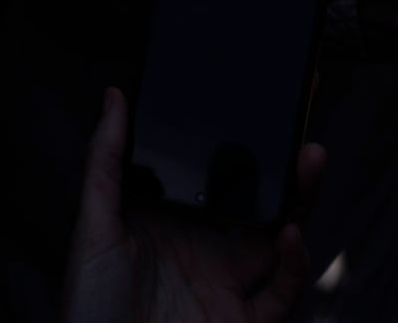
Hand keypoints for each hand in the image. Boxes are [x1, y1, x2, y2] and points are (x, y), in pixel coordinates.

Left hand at [66, 94, 317, 322]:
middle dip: (288, 162)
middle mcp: (208, 248)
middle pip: (262, 198)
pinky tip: (289, 236)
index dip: (246, 141)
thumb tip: (114, 97)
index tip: (263, 101)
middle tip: (301, 125)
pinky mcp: (244, 321)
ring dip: (302, 196)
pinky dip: (295, 264)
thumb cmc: (89, 309)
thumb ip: (105, 161)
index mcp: (176, 220)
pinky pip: (284, 292)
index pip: (220, 173)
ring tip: (308, 160)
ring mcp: (229, 283)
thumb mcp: (93, 228)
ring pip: (282, 235)